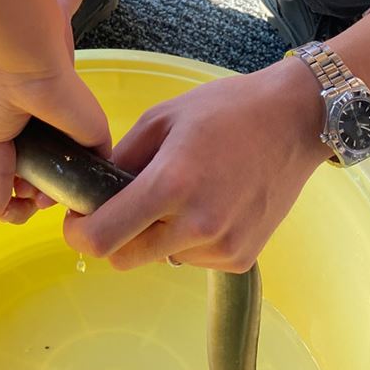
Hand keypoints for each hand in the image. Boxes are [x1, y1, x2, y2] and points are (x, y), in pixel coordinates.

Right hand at [0, 53, 111, 216]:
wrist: (29, 63)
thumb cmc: (2, 88)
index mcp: (25, 128)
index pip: (24, 167)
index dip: (16, 187)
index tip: (8, 199)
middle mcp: (50, 132)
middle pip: (47, 174)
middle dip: (36, 193)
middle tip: (25, 201)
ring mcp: (73, 135)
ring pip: (69, 176)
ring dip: (57, 193)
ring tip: (42, 200)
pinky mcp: (95, 136)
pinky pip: (94, 169)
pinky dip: (83, 186)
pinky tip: (68, 198)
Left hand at [63, 62, 328, 271]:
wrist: (294, 121)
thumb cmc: (226, 110)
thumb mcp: (162, 118)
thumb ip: (122, 158)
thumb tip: (90, 188)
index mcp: (171, 184)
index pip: (105, 237)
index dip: (79, 233)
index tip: (76, 220)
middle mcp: (197, 225)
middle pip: (125, 258)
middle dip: (113, 235)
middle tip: (120, 204)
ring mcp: (223, 247)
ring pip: (160, 257)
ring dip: (155, 235)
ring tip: (180, 192)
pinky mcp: (242, 258)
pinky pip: (193, 259)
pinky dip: (187, 239)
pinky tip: (206, 202)